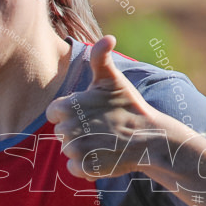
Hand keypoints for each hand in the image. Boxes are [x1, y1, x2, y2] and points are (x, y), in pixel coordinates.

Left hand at [45, 35, 172, 178]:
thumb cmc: (129, 107)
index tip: (89, 114)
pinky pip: (74, 169)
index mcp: (69, 105)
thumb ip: (101, 58)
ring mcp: (76, 149)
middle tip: (101, 128)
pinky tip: (102, 157)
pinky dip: (86, 167)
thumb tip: (109, 37)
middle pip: (61, 133)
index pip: (54, 113)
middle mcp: (69, 127)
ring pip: (67, 151)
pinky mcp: (84, 167)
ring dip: (82, 149)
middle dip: (77, 132)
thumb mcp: (113, 80)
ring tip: (103, 142)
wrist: (150, 139)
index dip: (70, 114)